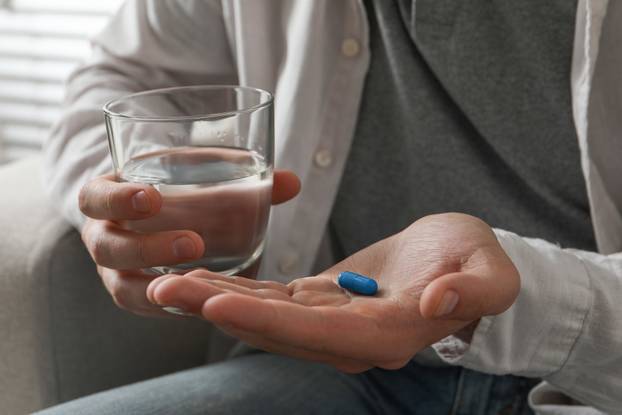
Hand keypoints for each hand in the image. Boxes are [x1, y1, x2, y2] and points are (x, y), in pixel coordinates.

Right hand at [79, 170, 299, 316]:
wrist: (145, 211)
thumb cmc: (171, 187)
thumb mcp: (193, 173)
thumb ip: (238, 177)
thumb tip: (293, 182)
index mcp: (105, 197)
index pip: (94, 198)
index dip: (117, 199)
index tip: (152, 197)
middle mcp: (103, 237)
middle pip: (108, 249)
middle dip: (148, 248)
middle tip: (195, 243)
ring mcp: (115, 271)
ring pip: (123, 287)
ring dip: (159, 286)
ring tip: (203, 279)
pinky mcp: (133, 294)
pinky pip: (146, 307)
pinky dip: (172, 306)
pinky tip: (204, 302)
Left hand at [146, 213, 519, 370]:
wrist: (458, 255)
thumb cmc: (477, 259)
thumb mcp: (491, 270)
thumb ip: (474, 290)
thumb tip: (437, 304)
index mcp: (391, 334)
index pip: (322, 334)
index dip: (269, 322)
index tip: (217, 304)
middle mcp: (354, 339)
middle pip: (279, 331)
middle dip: (221, 312)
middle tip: (162, 290)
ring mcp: (334, 322)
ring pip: (267, 316)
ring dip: (215, 302)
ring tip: (164, 284)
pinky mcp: (322, 301)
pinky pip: (273, 299)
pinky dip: (236, 290)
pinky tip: (200, 279)